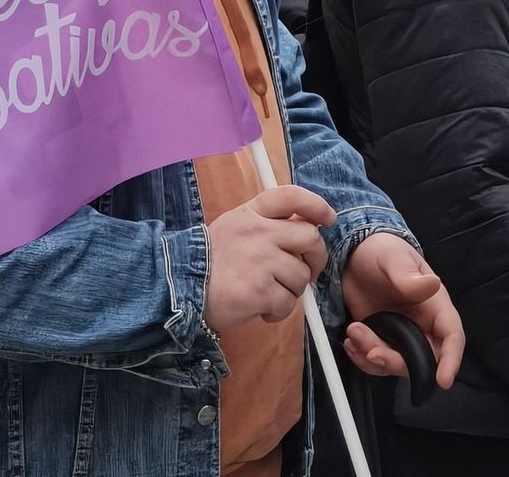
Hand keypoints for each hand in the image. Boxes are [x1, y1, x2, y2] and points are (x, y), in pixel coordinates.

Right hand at [204, 185, 334, 332]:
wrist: (181, 287)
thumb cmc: (211, 261)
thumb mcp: (234, 227)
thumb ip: (266, 224)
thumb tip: (305, 231)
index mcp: (252, 213)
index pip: (290, 197)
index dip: (315, 205)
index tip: (327, 218)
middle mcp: (259, 232)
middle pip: (310, 237)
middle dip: (315, 258)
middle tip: (306, 271)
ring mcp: (261, 261)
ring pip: (301, 276)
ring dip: (291, 291)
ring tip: (269, 293)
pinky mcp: (261, 290)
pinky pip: (288, 303)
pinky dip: (278, 312)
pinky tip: (261, 309)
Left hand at [339, 232, 464, 388]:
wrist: (353, 254)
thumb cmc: (381, 251)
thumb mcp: (393, 258)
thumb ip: (409, 276)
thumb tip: (432, 285)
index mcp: (435, 306)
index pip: (452, 336)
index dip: (451, 360)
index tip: (442, 381)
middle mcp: (422, 325)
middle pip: (422, 359)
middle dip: (395, 361)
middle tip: (370, 350)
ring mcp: (400, 335)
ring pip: (396, 363)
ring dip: (372, 356)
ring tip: (353, 331)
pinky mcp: (380, 339)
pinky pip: (376, 361)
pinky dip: (362, 358)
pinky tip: (350, 341)